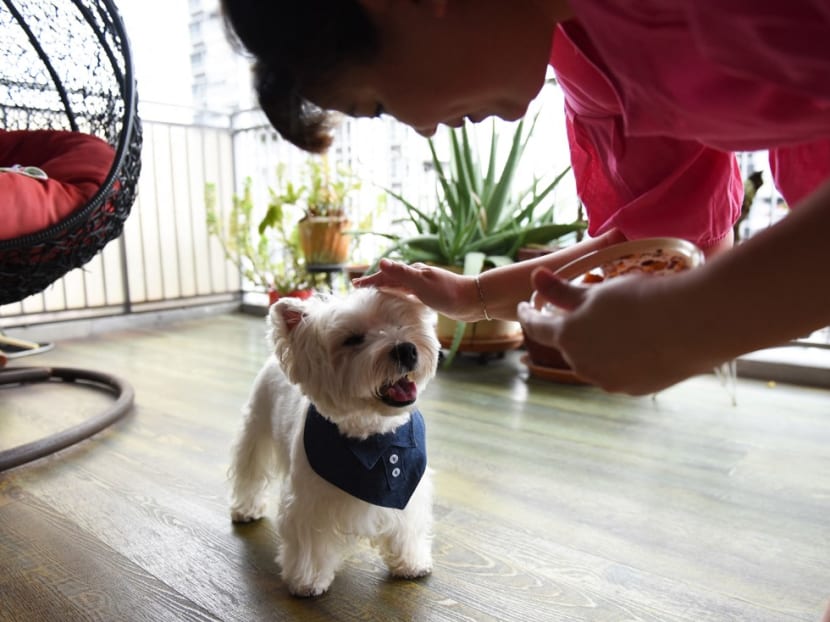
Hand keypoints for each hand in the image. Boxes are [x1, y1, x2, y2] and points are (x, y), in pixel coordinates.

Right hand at [353, 259, 482, 321]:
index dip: (370, 280)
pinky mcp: (431, 295)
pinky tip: (399, 298)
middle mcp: (417, 276)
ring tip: (375, 291)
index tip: (355, 285)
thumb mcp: (421, 284)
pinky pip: (408, 293)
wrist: (473, 301)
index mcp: (413, 272)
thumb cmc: (448, 293)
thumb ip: (401, 274)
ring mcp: (424, 285)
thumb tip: (381, 262)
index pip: (386, 274)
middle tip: (359, 287)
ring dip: (386, 287)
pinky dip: (399, 294)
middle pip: (391, 278)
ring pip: (399, 285)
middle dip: (375, 281)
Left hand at [517, 268, 717, 394]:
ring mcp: (608, 381)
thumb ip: (562, 290)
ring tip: (624, 324)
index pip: (537, 327)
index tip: (525, 307)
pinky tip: (643, 342)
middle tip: (588, 309)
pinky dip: (623, 358)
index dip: (528, 315)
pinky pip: (620, 372)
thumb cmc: (642, 299)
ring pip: (595, 360)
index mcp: (568, 336)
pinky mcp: (634, 390)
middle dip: (573, 329)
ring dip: (599, 345)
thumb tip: (535, 277)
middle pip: (568, 344)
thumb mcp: (598, 290)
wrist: (694, 325)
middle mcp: (582, 364)